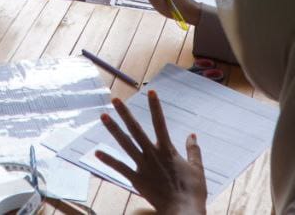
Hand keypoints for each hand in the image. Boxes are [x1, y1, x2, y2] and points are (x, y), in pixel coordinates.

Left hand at [96, 92, 206, 214]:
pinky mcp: (136, 179)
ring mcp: (143, 166)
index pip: (160, 123)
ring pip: (125, 143)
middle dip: (125, 114)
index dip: (155, 107)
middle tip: (115, 100)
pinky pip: (120, 168)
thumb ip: (193, 150)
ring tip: (103, 116)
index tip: (151, 91)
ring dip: (114, 129)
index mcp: (167, 149)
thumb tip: (192, 134)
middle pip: (136, 129)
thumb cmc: (192, 191)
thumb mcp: (197, 168)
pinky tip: (97, 152)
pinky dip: (108, 160)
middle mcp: (152, 154)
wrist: (183, 210)